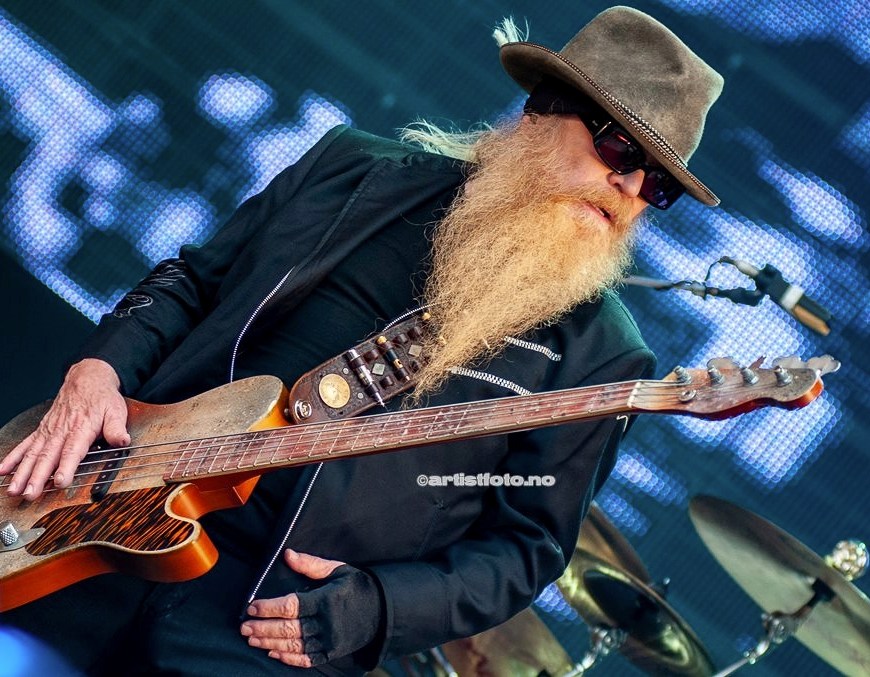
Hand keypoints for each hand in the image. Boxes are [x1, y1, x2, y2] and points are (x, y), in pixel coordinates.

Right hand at [0, 359, 128, 499]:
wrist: (87, 378)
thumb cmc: (102, 397)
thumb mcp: (116, 410)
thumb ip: (116, 428)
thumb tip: (122, 441)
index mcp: (81, 427)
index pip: (72, 450)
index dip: (66, 466)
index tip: (60, 481)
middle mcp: (62, 430)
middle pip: (48, 456)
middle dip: (38, 476)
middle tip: (30, 493)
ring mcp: (49, 430)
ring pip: (34, 453)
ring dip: (23, 472)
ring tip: (14, 489)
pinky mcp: (42, 430)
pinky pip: (26, 444)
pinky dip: (14, 457)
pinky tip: (3, 470)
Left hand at [241, 549, 382, 666]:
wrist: (382, 612)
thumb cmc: (357, 586)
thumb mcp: (337, 569)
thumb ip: (311, 564)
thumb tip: (287, 555)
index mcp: (327, 600)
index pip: (291, 605)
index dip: (269, 608)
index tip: (252, 607)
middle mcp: (327, 623)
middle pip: (288, 628)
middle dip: (263, 628)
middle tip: (244, 627)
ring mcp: (330, 641)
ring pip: (294, 645)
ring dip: (270, 643)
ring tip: (252, 639)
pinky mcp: (332, 653)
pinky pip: (306, 659)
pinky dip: (288, 658)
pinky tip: (272, 653)